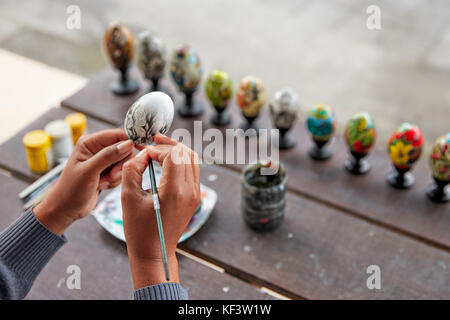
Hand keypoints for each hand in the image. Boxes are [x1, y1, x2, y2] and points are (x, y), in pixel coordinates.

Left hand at [34, 129, 134, 234]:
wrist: (66, 208)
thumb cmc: (70, 189)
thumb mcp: (88, 171)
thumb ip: (108, 156)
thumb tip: (127, 144)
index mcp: (90, 142)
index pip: (117, 134)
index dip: (130, 140)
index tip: (142, 149)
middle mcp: (97, 148)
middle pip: (124, 149)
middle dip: (120, 164)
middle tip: (111, 175)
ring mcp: (103, 160)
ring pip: (124, 162)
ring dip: (117, 175)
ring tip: (102, 182)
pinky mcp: (107, 170)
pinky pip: (122, 172)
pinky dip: (115, 181)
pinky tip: (102, 185)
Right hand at [121, 134, 199, 287]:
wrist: (154, 253)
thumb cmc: (139, 229)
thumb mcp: (128, 197)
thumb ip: (132, 169)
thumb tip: (142, 153)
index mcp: (175, 191)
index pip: (173, 155)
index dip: (157, 149)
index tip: (143, 153)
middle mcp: (190, 190)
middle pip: (186, 153)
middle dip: (168, 145)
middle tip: (152, 141)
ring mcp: (195, 194)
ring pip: (192, 160)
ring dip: (176, 151)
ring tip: (159, 147)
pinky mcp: (194, 197)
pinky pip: (192, 171)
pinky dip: (181, 162)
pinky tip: (166, 161)